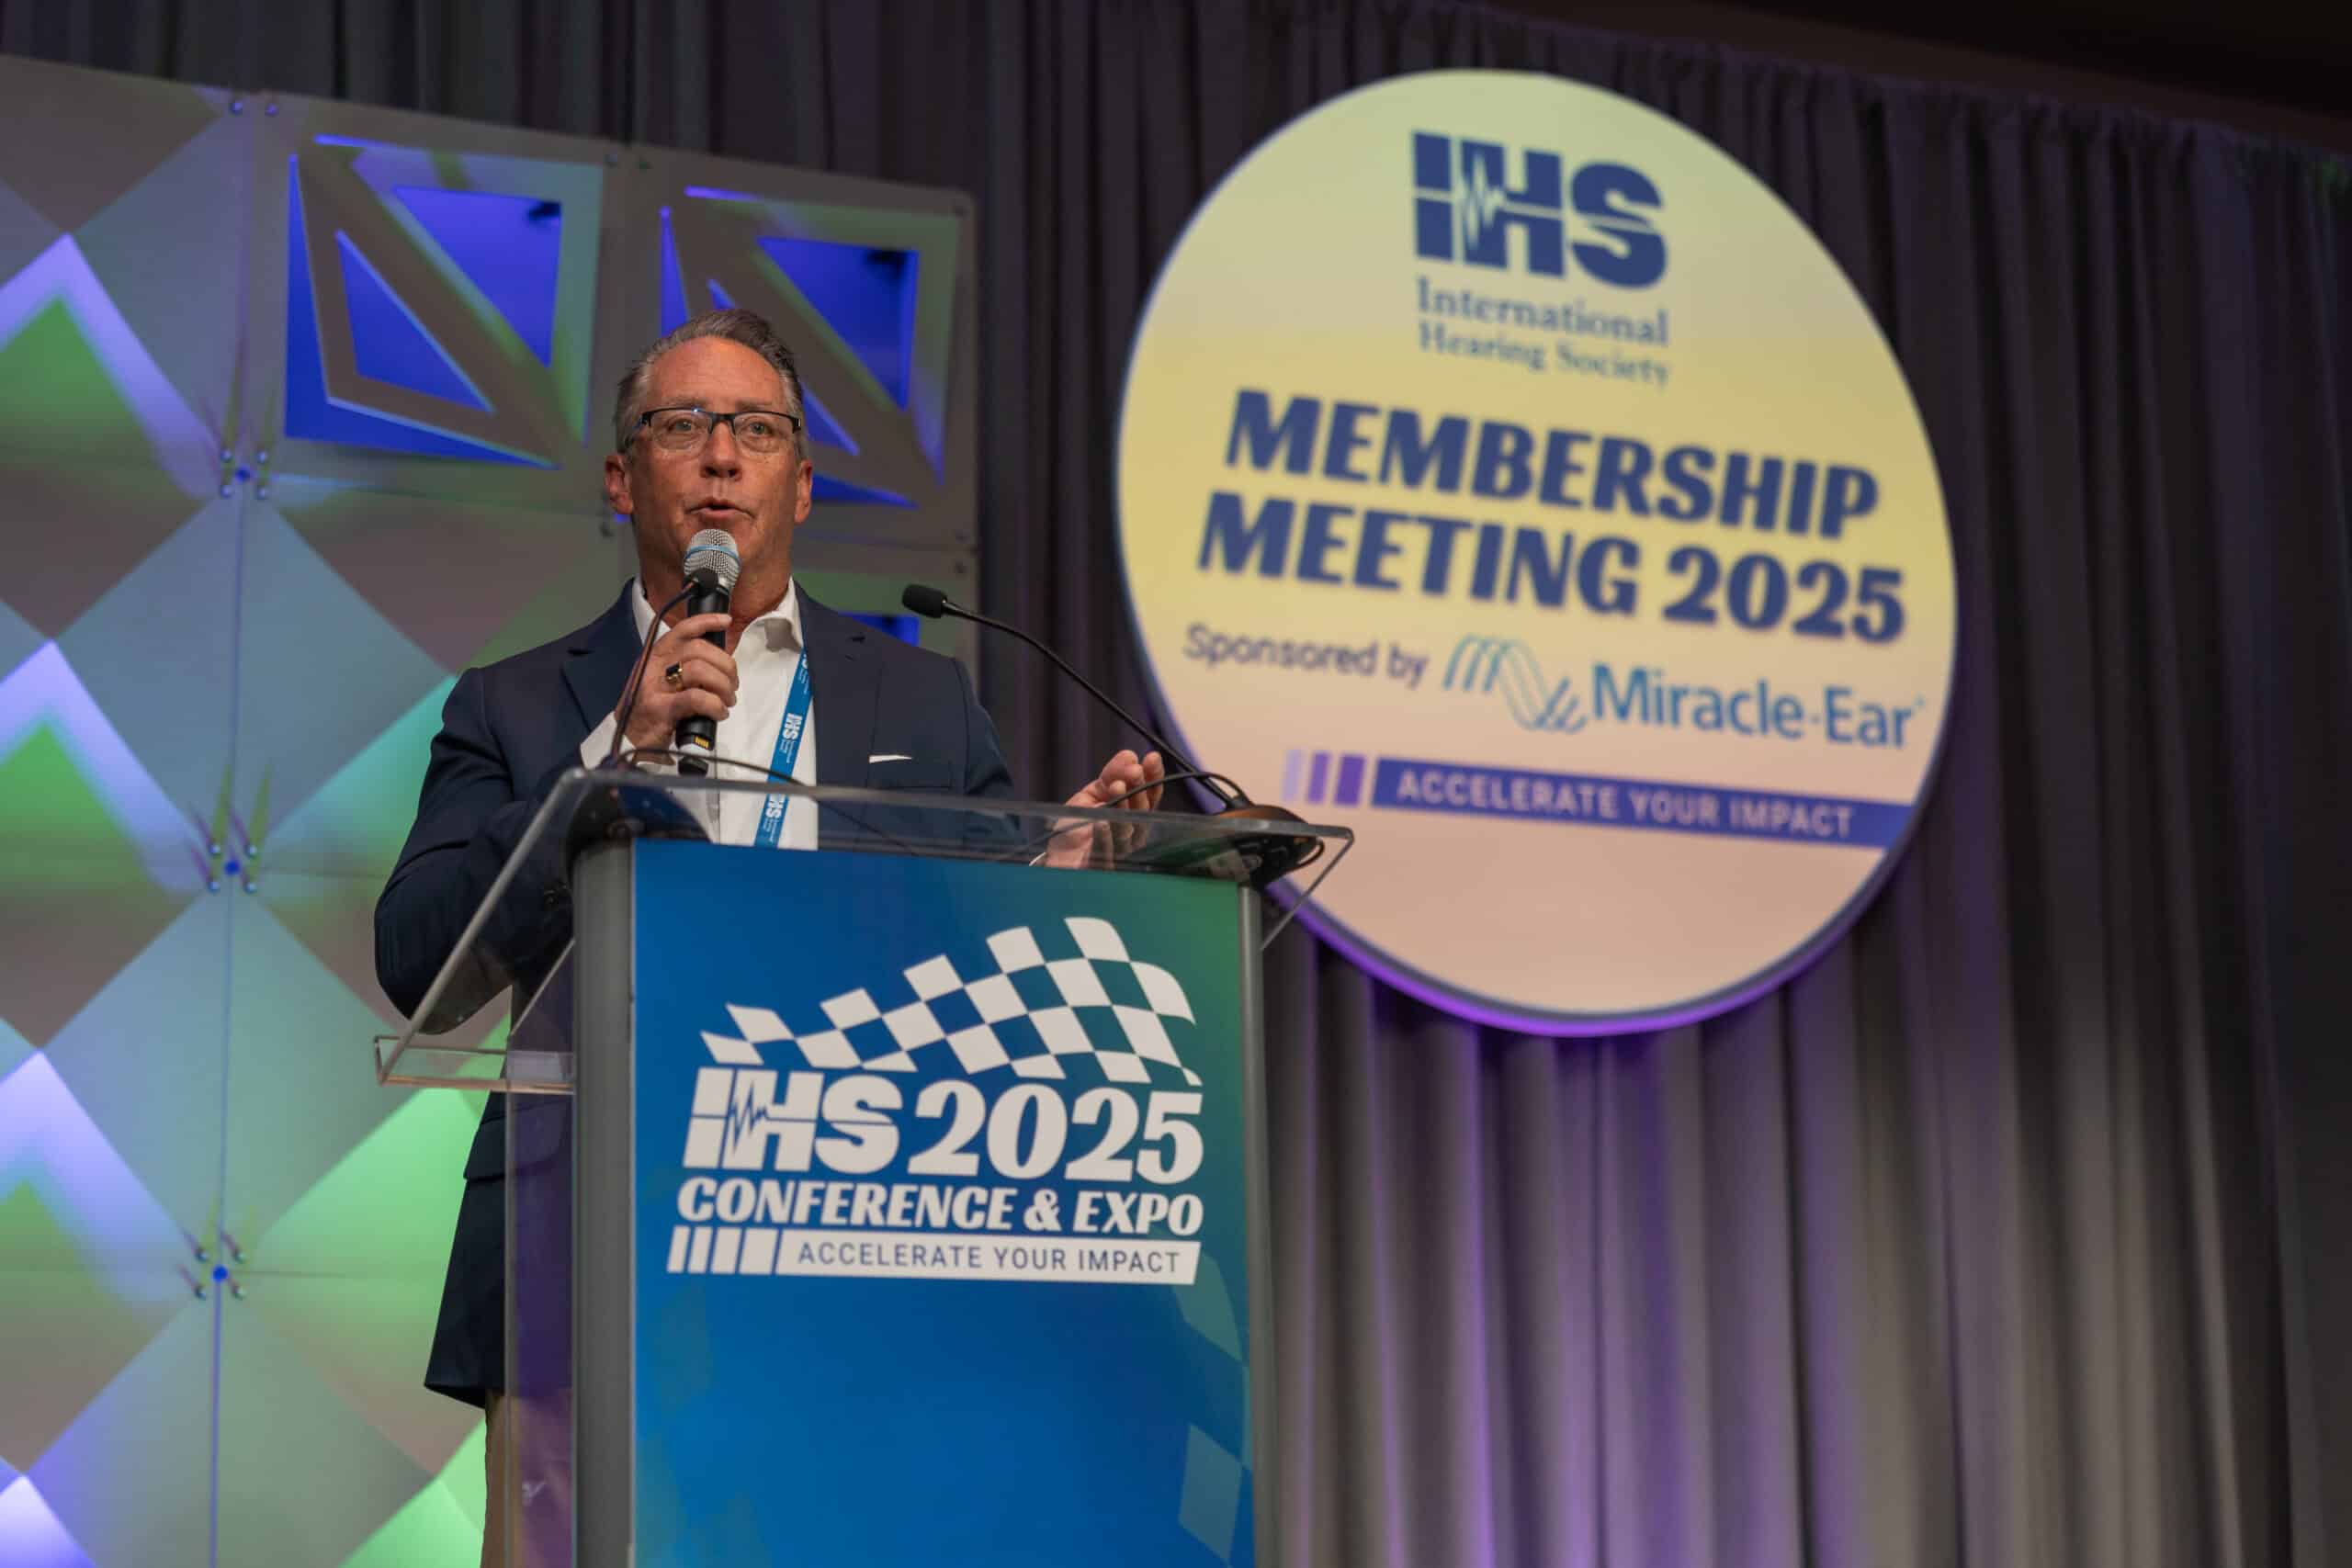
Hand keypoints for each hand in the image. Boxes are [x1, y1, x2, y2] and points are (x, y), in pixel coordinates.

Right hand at [617, 612, 737, 753]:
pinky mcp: (661, 709)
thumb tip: (719, 662)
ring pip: (699, 670)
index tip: (725, 622)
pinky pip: (696, 698)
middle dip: (725, 665)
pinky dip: (715, 705)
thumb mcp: (663, 680)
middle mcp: (654, 666)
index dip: (706, 621)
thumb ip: (684, 667)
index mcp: (656, 656)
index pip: (682, 630)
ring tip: (727, 700)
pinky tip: (718, 713)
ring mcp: (655, 687)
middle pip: (697, 649)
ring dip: (723, 685)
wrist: (628, 738)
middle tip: (732, 684)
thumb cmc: (650, 709)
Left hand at [1044, 750, 1164, 867]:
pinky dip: (1105, 836)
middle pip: (1142, 812)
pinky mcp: (1100, 867)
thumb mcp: (1090, 796)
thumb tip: (1129, 756)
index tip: (1152, 758)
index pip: (1148, 796)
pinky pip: (1105, 851)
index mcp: (1131, 815)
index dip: (1153, 777)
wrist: (1055, 860)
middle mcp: (1130, 834)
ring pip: (1127, 830)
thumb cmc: (1074, 828)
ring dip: (1123, 807)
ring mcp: (1118, 853)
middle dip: (1139, 788)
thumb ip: (1111, 776)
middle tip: (1134, 771)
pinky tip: (1101, 821)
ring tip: (1116, 786)